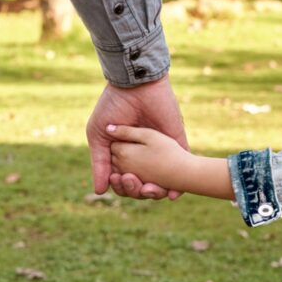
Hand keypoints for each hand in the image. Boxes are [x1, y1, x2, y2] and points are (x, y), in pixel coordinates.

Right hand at [86, 75, 188, 198]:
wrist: (135, 86)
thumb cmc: (113, 107)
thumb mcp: (99, 136)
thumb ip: (99, 163)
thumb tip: (99, 191)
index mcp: (123, 154)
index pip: (123, 181)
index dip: (120, 186)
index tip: (118, 180)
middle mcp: (142, 156)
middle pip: (141, 186)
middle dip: (135, 190)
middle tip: (131, 182)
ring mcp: (160, 151)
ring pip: (160, 183)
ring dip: (154, 193)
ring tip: (147, 190)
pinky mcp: (177, 144)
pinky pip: (181, 169)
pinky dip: (179, 187)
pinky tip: (173, 195)